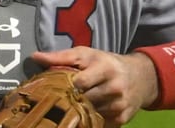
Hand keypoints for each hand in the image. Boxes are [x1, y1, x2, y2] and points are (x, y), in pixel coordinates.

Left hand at [32, 47, 158, 126]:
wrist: (140, 77)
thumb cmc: (105, 63)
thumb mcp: (85, 54)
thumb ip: (60, 57)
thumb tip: (34, 57)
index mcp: (105, 68)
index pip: (80, 82)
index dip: (65, 86)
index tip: (53, 88)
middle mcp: (115, 87)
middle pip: (84, 100)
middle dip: (70, 100)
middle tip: (56, 100)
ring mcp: (120, 105)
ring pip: (90, 114)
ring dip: (78, 111)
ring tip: (68, 106)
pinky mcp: (122, 119)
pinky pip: (99, 123)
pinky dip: (89, 120)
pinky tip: (82, 114)